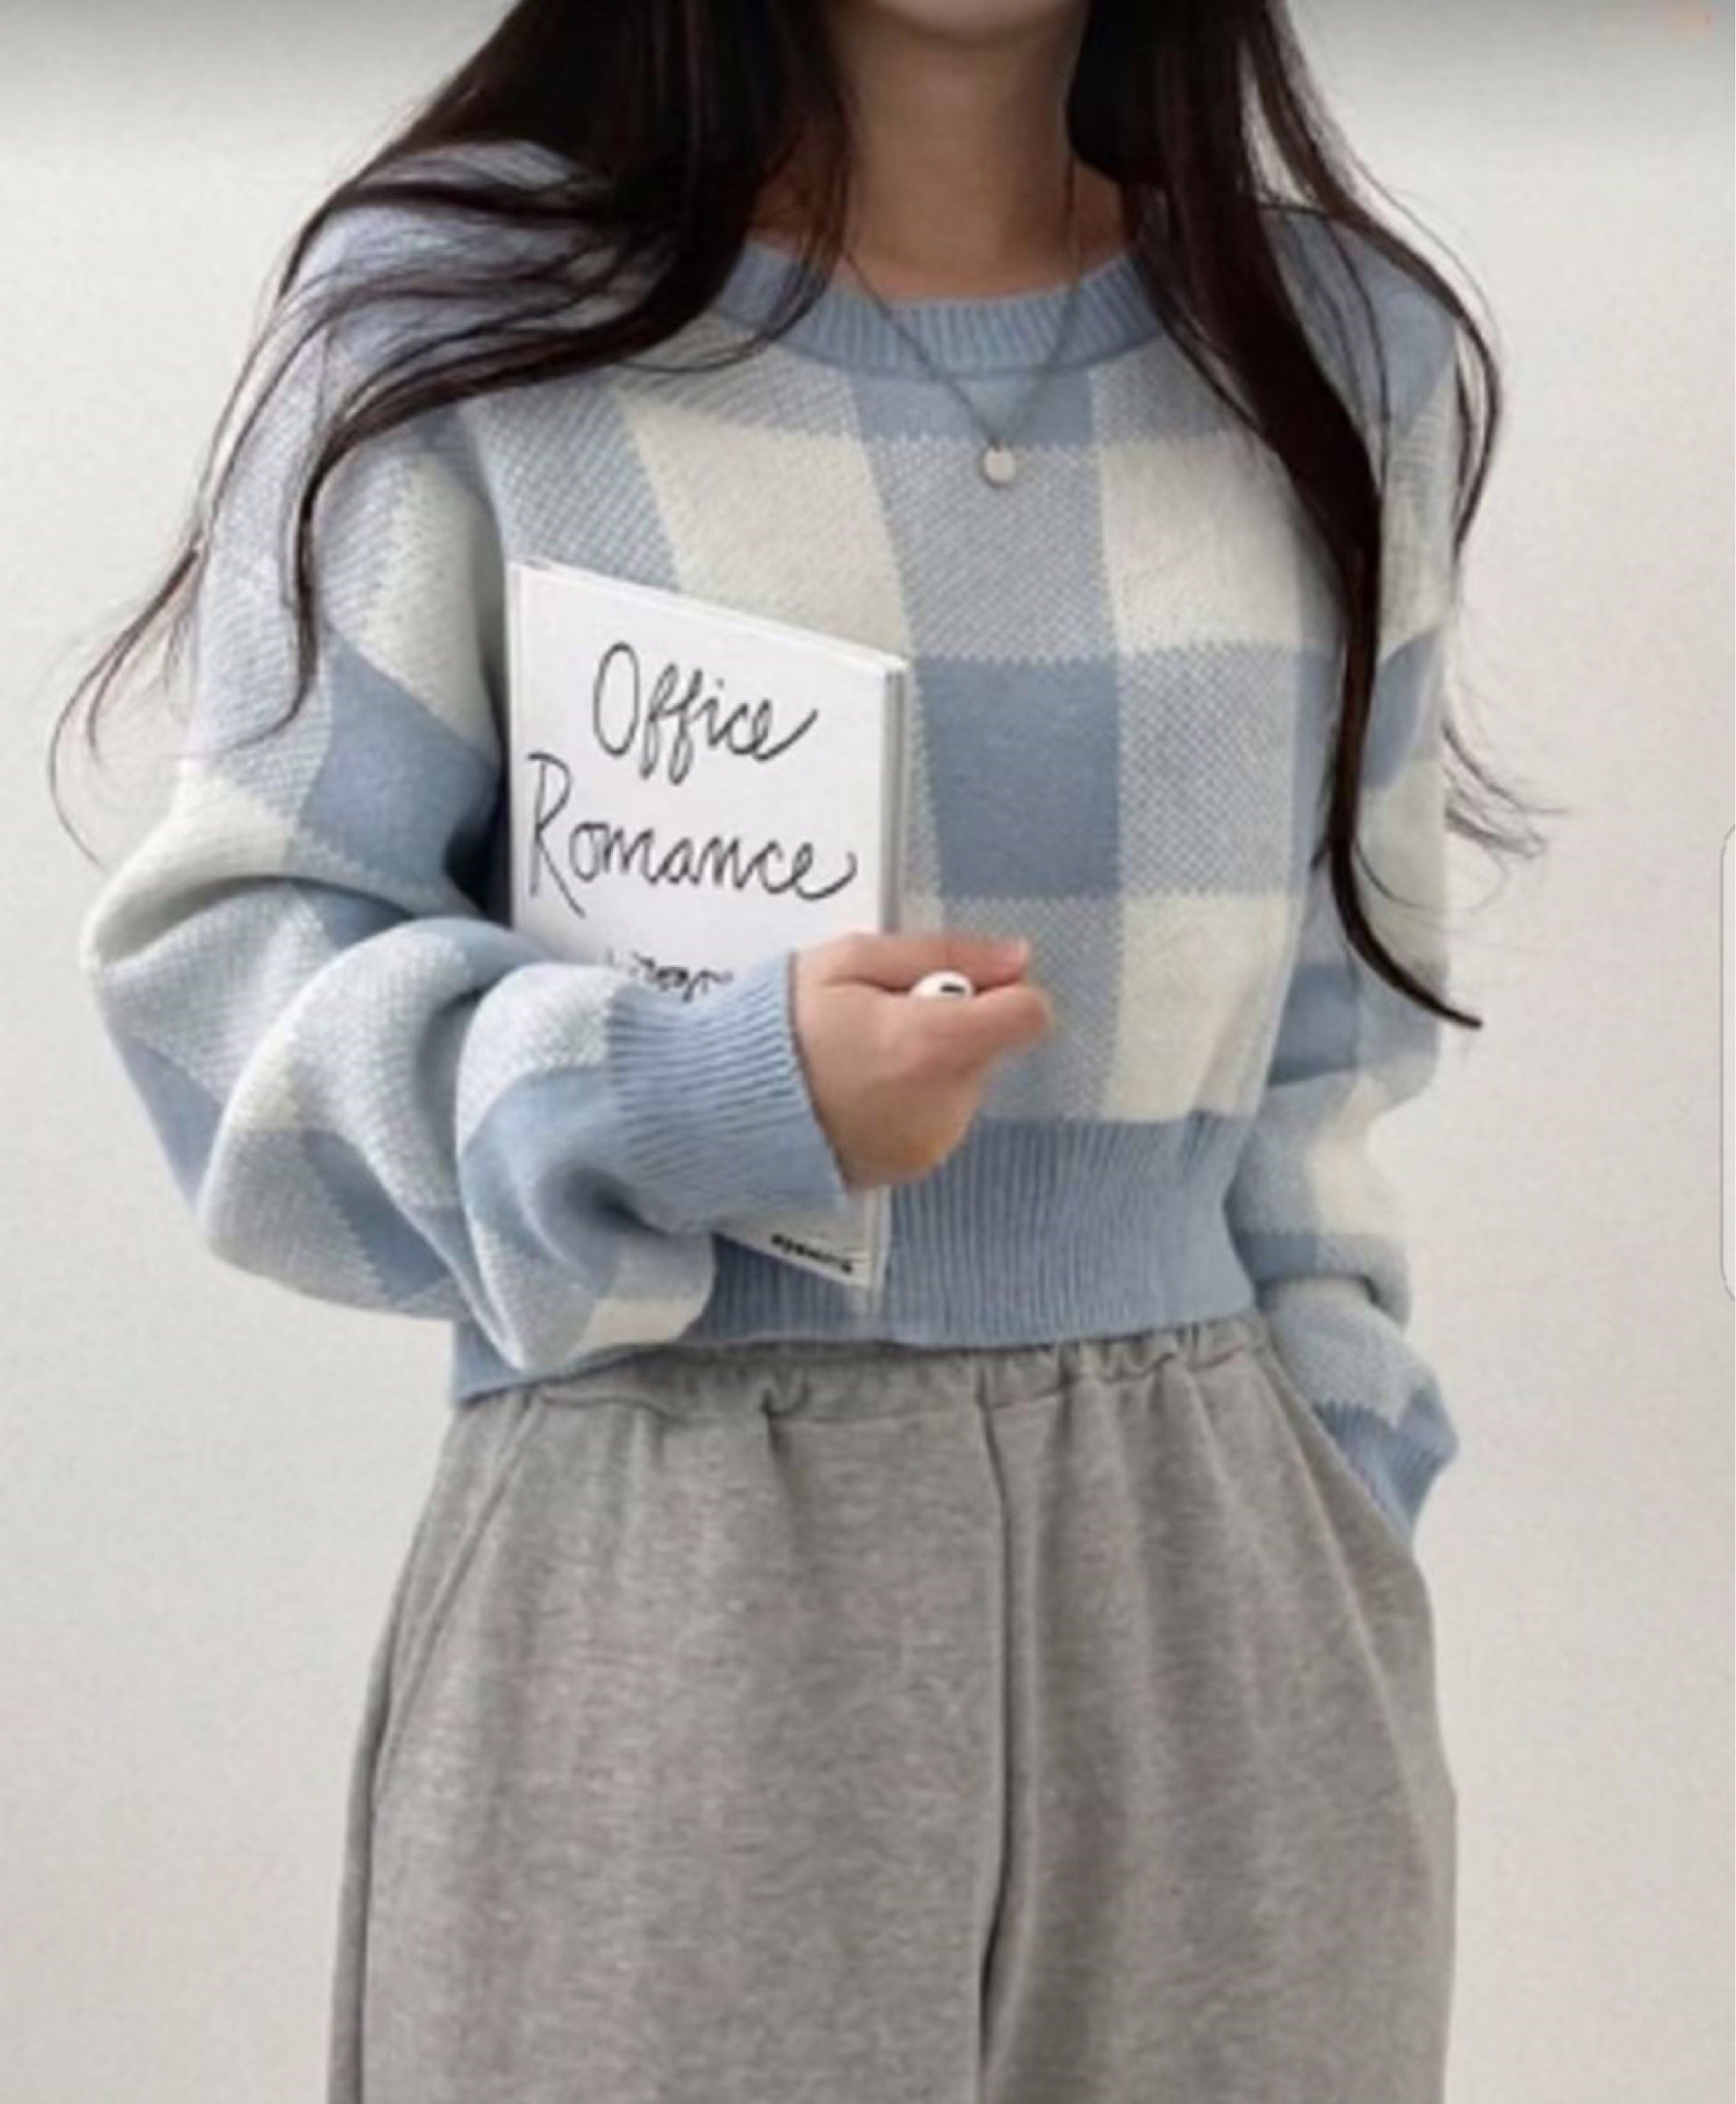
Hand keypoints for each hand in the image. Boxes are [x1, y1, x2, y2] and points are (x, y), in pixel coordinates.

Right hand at [791, 929, 1055, 1189]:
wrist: (722, 1110)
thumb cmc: (781, 1025)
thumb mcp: (850, 961)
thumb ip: (942, 953)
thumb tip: (1017, 958)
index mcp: (935, 1044)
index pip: (1029, 1014)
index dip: (1001, 991)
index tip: (951, 986)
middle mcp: (946, 1103)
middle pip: (990, 1048)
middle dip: (949, 1027)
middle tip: (877, 1021)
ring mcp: (932, 1142)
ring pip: (963, 1084)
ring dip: (929, 1067)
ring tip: (858, 1060)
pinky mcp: (913, 1168)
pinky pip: (937, 1119)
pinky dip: (911, 1104)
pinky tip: (856, 1095)